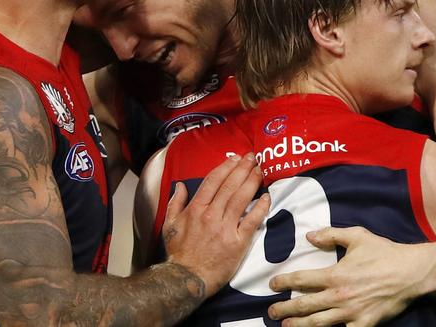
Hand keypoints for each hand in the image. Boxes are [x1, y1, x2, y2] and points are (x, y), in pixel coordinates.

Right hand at [163, 153, 270, 297]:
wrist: (187, 279)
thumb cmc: (178, 253)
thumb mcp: (169, 225)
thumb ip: (175, 203)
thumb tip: (180, 185)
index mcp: (195, 208)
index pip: (213, 180)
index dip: (226, 167)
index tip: (235, 158)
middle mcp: (211, 215)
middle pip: (230, 186)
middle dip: (243, 168)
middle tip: (252, 157)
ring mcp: (225, 228)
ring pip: (242, 199)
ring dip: (252, 182)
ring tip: (259, 170)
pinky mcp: (238, 243)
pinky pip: (252, 221)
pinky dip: (260, 208)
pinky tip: (266, 197)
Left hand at [268, 226, 435, 326]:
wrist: (413, 274)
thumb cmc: (384, 253)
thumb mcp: (356, 236)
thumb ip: (330, 234)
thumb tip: (309, 236)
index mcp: (335, 274)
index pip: (302, 279)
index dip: (284, 282)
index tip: (272, 285)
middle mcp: (339, 296)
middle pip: (305, 305)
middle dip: (285, 309)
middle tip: (271, 312)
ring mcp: (352, 313)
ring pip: (319, 323)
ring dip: (300, 325)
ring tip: (286, 326)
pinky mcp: (365, 324)